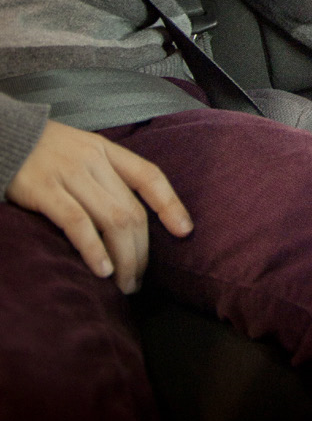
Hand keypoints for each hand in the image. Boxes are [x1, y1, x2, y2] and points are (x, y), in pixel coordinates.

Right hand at [6, 120, 192, 292]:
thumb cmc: (43, 151)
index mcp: (105, 150)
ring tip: (124, 284)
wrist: (3, 136)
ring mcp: (69, 174)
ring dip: (124, 258)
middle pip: (131, 210)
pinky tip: (101, 270)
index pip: (149, 175)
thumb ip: (104, 175)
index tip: (185, 231)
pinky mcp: (44, 190)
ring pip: (112, 220)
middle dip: (141, 250)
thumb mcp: (81, 151)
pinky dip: (93, 249)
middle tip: (138, 279)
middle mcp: (93, 161)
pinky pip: (77, 223)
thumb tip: (128, 218)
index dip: (170, 203)